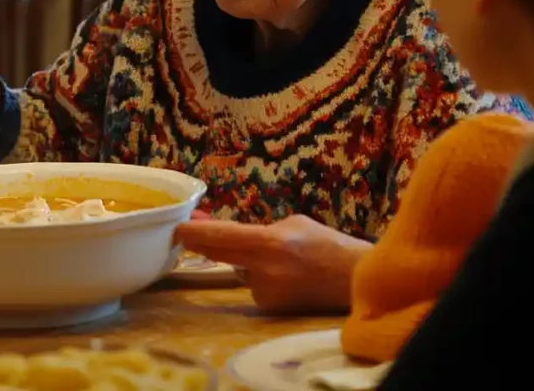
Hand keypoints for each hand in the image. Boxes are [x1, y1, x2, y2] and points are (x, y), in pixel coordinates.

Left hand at [174, 214, 370, 313]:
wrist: (355, 281)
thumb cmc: (326, 244)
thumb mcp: (292, 224)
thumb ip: (257, 229)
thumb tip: (221, 230)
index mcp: (269, 243)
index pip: (221, 237)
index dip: (196, 233)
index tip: (178, 227)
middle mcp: (263, 270)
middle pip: (218, 255)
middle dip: (201, 243)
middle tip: (185, 234)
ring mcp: (265, 293)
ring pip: (239, 270)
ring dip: (245, 262)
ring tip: (279, 258)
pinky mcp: (270, 309)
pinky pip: (254, 286)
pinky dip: (260, 278)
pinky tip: (285, 277)